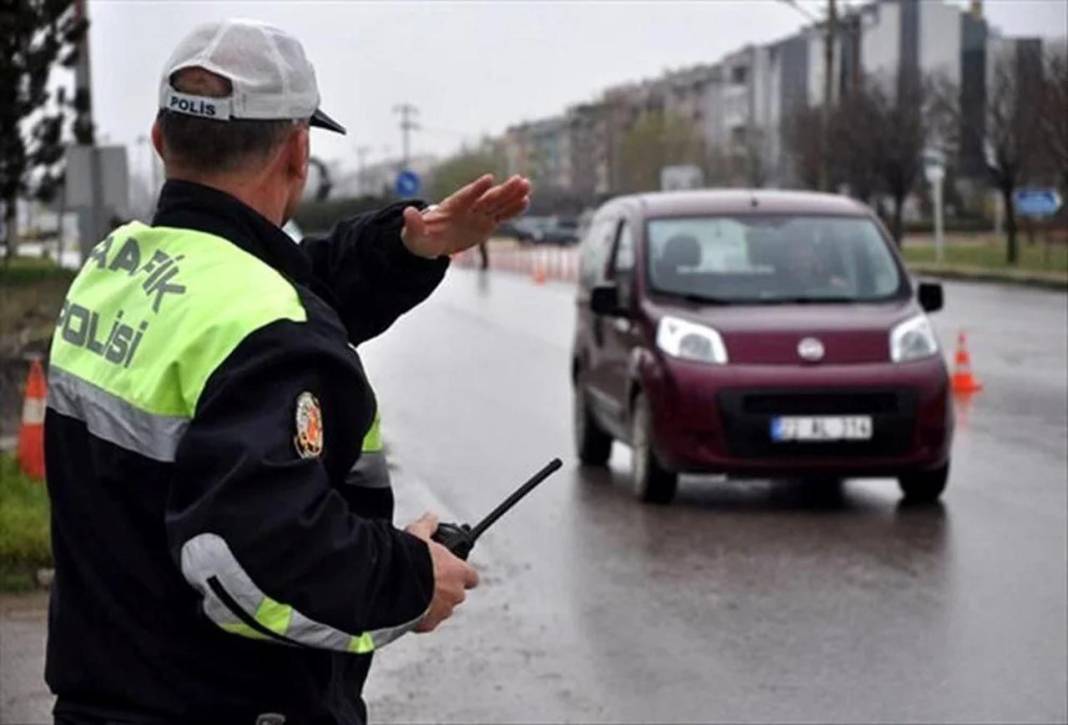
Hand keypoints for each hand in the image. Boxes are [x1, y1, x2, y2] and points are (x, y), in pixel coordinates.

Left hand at [401, 174, 530, 258]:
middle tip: (519, 179)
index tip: (488, 179)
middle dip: (502, 190)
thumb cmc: (420, 237)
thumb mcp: (413, 235)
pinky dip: (513, 209)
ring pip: (498, 204)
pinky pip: (501, 216)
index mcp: (451, 208)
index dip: (476, 189)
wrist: (430, 241)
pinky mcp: (485, 223)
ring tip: (528, 186)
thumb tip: (408, 212)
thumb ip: (413, 224)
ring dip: (512, 195)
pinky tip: (526, 201)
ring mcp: (478, 215)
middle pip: (487, 198)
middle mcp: (467, 208)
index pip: (465, 197)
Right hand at [405, 512, 478, 631]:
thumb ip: (428, 525)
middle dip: (446, 589)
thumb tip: (431, 517)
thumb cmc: (410, 559)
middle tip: (429, 580)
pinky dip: (420, 617)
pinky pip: (427, 622)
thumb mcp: (418, 534)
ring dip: (434, 603)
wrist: (392, 583)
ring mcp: (443, 611)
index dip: (463, 574)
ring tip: (415, 593)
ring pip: (443, 609)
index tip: (453, 570)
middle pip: (457, 594)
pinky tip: (408, 607)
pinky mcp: (428, 624)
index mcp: (458, 572)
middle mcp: (455, 594)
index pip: (472, 577)